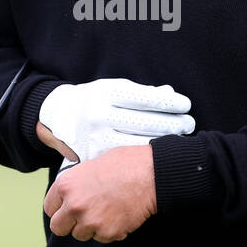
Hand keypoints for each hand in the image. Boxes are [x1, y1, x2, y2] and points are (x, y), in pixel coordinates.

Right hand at [37, 78, 194, 165]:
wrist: (58, 116)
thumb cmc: (93, 99)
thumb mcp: (112, 88)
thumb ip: (140, 92)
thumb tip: (169, 92)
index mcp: (104, 94)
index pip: (144, 99)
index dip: (168, 103)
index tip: (185, 105)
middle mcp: (97, 115)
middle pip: (143, 122)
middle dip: (171, 123)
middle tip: (189, 124)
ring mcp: (94, 138)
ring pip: (137, 143)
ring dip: (163, 141)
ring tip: (181, 137)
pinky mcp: (92, 157)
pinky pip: (124, 158)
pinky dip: (144, 156)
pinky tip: (160, 153)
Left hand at [43, 145, 156, 242]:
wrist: (150, 174)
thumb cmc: (124, 164)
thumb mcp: (90, 166)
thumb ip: (75, 185)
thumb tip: (69, 196)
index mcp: (66, 185)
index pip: (49, 208)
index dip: (60, 209)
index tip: (68, 209)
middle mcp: (74, 205)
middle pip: (59, 228)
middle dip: (70, 224)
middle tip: (84, 216)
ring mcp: (90, 221)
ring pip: (81, 235)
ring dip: (91, 227)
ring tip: (107, 211)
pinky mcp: (107, 232)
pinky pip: (102, 238)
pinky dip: (110, 230)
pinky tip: (119, 214)